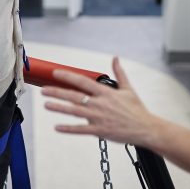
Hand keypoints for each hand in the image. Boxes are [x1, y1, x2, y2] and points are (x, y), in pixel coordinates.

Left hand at [42, 57, 158, 147]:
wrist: (146, 128)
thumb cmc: (136, 109)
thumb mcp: (128, 88)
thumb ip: (119, 73)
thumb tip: (116, 58)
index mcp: (105, 92)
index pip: (82, 81)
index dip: (67, 76)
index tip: (55, 73)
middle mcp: (100, 104)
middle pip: (74, 96)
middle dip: (57, 92)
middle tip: (43, 91)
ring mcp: (99, 118)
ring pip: (74, 112)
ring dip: (59, 108)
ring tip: (46, 105)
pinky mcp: (100, 131)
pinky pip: (81, 130)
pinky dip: (68, 129)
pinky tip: (57, 127)